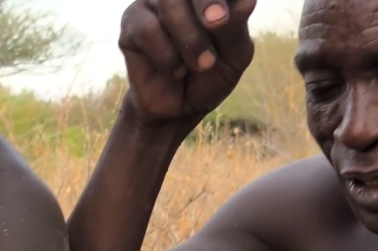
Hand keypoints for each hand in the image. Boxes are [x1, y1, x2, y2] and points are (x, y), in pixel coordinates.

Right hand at [119, 0, 255, 125]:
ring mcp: (156, 0)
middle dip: (207, 1)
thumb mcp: (233, 56)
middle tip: (217, 22)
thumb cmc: (210, 77)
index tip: (227, 14)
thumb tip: (249, 1)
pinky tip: (173, 70)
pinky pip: (147, 29)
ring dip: (188, 37)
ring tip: (201, 64)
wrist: (177, 110)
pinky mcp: (132, 21)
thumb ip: (237, 27)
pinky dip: (165, 54)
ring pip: (168, 1)